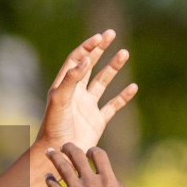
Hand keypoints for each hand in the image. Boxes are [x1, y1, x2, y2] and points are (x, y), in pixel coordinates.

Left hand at [37, 31, 137, 150]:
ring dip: (113, 67)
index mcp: (64, 85)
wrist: (59, 153)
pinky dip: (123, 96)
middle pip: (89, 65)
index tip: (99, 37)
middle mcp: (76, 93)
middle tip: (111, 33)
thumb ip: (72, 79)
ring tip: (125, 53)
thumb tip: (86, 60)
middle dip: (100, 49)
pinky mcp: (98, 121)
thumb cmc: (54, 126)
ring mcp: (88, 107)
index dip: (87, 47)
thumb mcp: (60, 99)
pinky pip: (112, 105)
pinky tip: (133, 87)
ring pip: (103, 82)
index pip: (76, 60)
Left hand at [44, 143, 133, 186]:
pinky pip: (53, 186)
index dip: (92, 151)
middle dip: (69, 147)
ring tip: (49, 152)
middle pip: (77, 155)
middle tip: (64, 146)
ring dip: (54, 157)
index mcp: (108, 180)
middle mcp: (91, 182)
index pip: (98, 155)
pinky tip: (47, 177)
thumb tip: (113, 182)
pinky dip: (49, 179)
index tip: (88, 152)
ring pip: (62, 166)